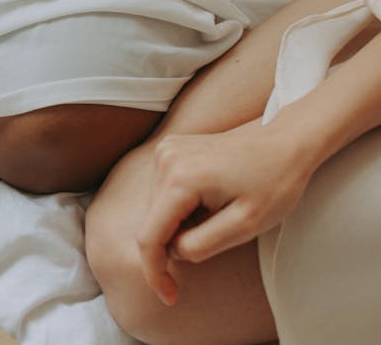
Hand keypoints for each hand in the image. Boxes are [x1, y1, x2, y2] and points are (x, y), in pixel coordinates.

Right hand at [136, 121, 314, 305]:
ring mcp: (166, 151)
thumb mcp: (247, 225)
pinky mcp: (170, 149)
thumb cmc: (275, 182)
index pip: (149, 237)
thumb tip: (173, 252)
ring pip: (158, 209)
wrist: (288, 141)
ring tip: (219, 211)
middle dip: (177, 242)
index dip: (155, 272)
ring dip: (181, 223)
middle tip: (220, 235)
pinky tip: (211, 198)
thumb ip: (202, 245)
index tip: (169, 296)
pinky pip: (165, 192)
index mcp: (181, 179)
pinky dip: (182, 206)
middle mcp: (165, 160)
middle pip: (153, 223)